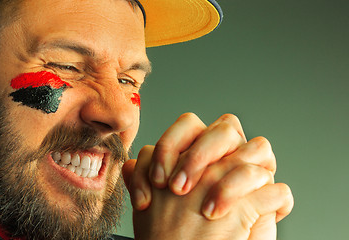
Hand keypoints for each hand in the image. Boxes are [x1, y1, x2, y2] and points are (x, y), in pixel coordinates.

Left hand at [122, 113, 292, 238]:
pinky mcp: (269, 201)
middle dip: (198, 155)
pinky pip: (278, 189)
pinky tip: (225, 218)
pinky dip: (256, 204)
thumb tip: (130, 166)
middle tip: (178, 189)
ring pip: (259, 147)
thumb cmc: (178, 233)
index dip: (171, 145)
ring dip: (228, 176)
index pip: (190, 125)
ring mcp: (251, 176)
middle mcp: (228, 159)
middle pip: (225, 128)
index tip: (157, 181)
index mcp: (201, 152)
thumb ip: (145, 178)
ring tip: (205, 209)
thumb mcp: (156, 202)